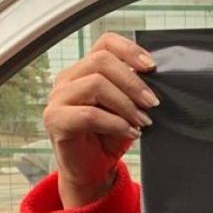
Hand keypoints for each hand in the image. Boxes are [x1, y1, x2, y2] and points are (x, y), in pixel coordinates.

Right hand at [43, 33, 157, 207]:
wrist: (94, 169)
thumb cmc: (111, 135)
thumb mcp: (128, 106)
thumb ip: (135, 88)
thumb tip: (158, 76)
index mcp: (86, 69)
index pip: (105, 43)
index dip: (130, 50)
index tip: (152, 67)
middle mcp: (68, 79)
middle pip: (101, 61)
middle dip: (133, 82)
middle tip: (152, 103)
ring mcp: (58, 99)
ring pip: (95, 84)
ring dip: (126, 103)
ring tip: (142, 121)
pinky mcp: (55, 121)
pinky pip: (88, 114)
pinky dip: (115, 123)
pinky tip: (130, 132)